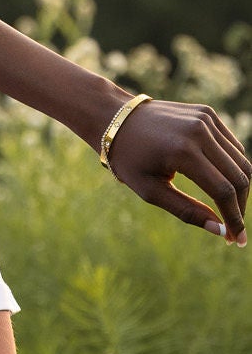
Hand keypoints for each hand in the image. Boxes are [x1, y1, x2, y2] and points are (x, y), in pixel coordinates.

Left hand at [105, 99, 249, 245]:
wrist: (114, 119)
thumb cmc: (128, 158)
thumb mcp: (150, 191)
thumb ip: (187, 211)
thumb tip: (221, 231)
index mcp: (183, 151)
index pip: (223, 191)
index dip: (234, 218)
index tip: (238, 240)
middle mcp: (199, 131)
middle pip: (239, 176)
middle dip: (240, 207)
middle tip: (235, 230)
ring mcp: (205, 118)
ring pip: (240, 160)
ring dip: (241, 188)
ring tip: (230, 210)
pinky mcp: (207, 113)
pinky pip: (232, 145)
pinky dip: (234, 166)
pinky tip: (224, 184)